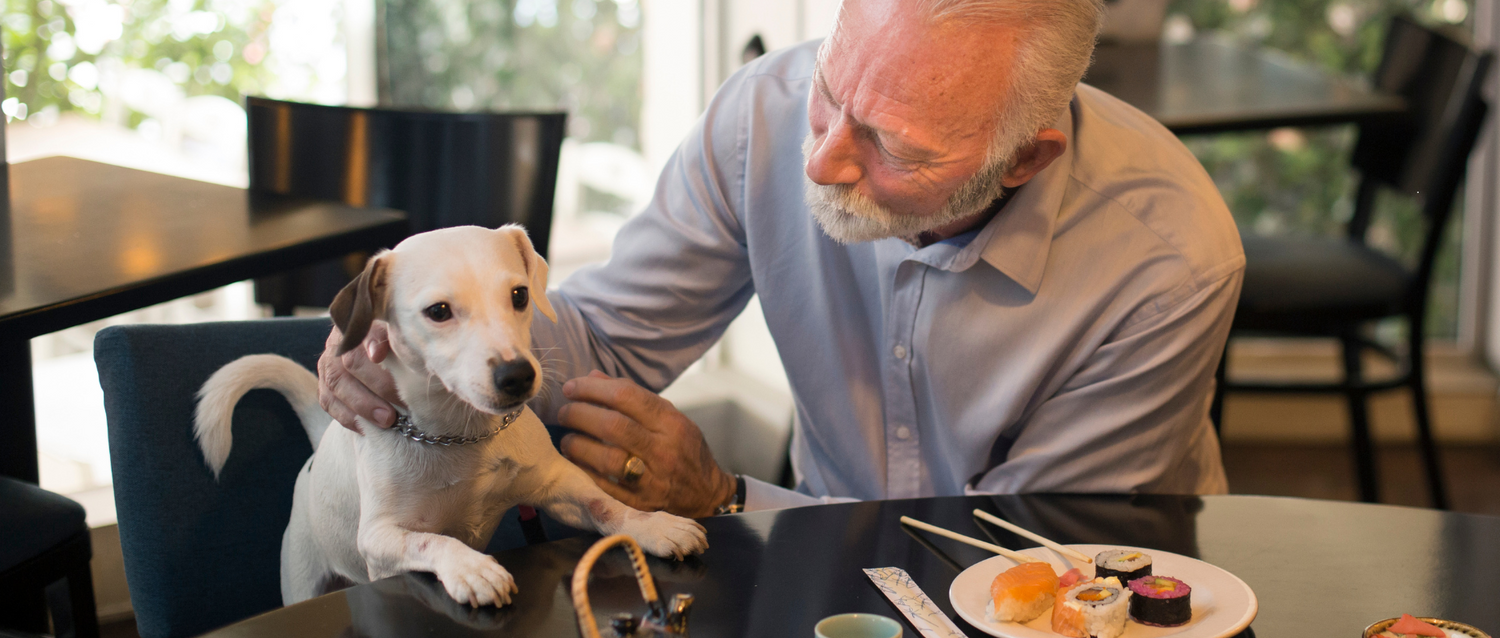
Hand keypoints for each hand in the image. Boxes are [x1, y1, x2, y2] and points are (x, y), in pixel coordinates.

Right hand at [317, 323, 402, 432]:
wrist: (376, 364)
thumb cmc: (399, 352)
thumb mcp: (403, 342)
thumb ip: (405, 343)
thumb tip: (416, 352)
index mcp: (361, 324)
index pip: (364, 329)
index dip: (371, 340)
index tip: (380, 355)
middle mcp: (340, 342)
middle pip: (351, 360)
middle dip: (378, 383)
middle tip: (403, 402)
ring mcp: (328, 364)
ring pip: (337, 383)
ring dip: (363, 404)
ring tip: (388, 419)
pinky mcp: (323, 387)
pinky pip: (328, 402)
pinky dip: (348, 416)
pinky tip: (367, 427)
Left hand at [558, 371, 735, 517]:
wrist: (706, 494)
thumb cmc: (684, 448)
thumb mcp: (669, 416)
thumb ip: (633, 397)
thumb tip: (592, 377)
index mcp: (672, 423)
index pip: (627, 396)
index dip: (593, 388)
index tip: (572, 387)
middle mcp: (664, 449)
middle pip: (613, 426)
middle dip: (580, 414)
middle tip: (564, 411)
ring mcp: (653, 479)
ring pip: (606, 458)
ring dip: (577, 444)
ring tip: (567, 437)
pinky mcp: (640, 503)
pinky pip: (604, 485)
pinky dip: (584, 469)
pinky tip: (575, 459)